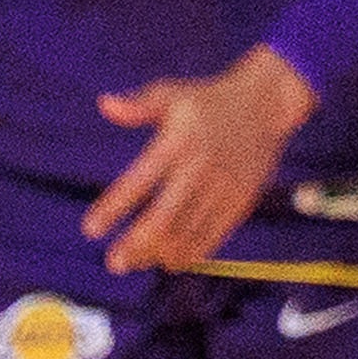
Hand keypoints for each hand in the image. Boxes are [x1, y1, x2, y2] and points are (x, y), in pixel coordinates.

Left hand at [84, 46, 316, 273]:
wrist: (266, 103)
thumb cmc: (207, 100)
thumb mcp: (172, 94)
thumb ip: (138, 105)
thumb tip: (105, 103)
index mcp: (177, 143)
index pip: (139, 181)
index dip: (114, 208)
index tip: (91, 230)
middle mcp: (200, 168)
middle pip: (165, 216)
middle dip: (137, 244)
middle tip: (114, 264)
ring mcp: (224, 186)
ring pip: (191, 230)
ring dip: (161, 253)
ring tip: (135, 263)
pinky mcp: (243, 198)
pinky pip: (217, 232)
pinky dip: (195, 251)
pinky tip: (172, 262)